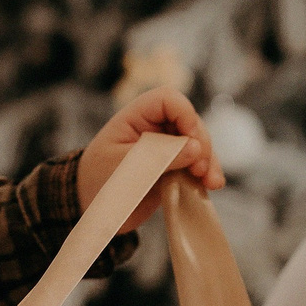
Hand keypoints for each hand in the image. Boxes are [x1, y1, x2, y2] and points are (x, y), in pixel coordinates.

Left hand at [78, 87, 223, 233]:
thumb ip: (159, 157)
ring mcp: (167, 147)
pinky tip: (213, 185)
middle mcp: (155, 127)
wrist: (92, 206)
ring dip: (209, 161)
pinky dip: (207, 173)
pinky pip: (197, 164)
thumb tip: (196, 148)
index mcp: (137, 116)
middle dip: (201, 143)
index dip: (185, 115)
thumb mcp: (125, 168)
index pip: (168, 99)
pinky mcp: (175, 167)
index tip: (190, 140)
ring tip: (211, 182)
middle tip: (199, 169)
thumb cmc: (99, 180)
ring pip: (199, 144)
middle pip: (190, 122)